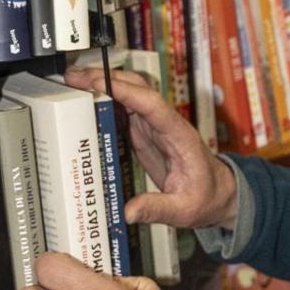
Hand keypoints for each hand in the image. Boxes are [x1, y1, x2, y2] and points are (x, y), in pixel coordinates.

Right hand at [64, 66, 238, 228]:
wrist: (218, 194)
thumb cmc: (206, 198)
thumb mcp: (184, 210)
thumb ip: (157, 208)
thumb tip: (128, 212)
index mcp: (179, 135)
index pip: (152, 104)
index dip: (125, 91)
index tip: (99, 82)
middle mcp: (166, 124)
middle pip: (137, 90)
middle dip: (106, 79)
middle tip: (72, 77)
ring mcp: (155, 126)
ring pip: (130, 94)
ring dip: (103, 85)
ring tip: (71, 82)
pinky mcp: (145, 133)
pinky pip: (125, 110)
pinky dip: (104, 101)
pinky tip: (83, 100)